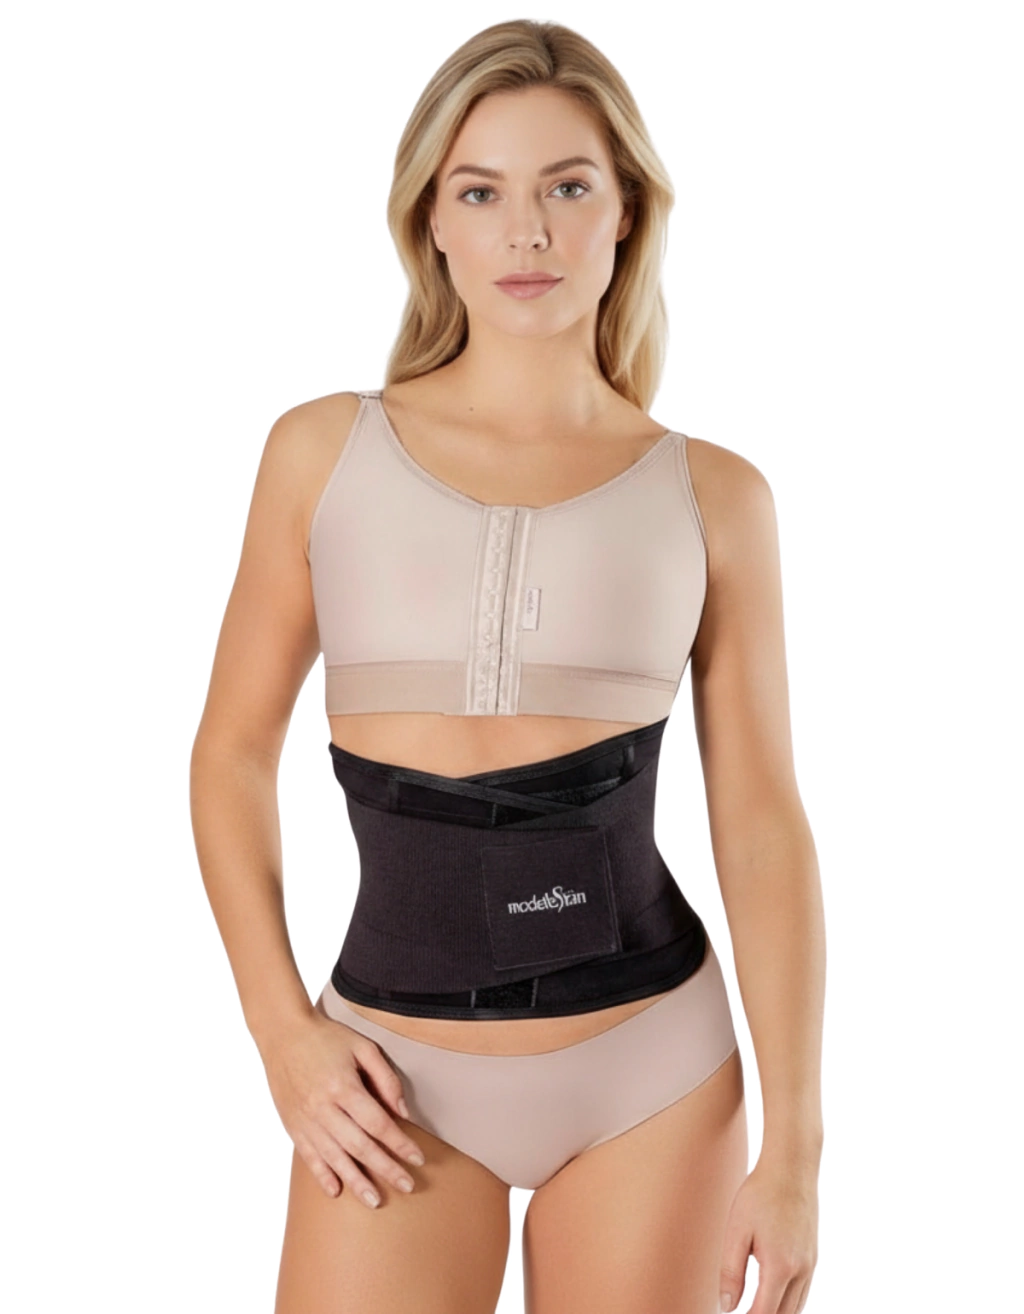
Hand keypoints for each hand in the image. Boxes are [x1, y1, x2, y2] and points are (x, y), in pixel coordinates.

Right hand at [260, 1010, 425, 1207]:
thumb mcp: (363, 1047)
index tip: (417, 1158)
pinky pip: (308, 1156)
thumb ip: (385, 1078)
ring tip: (375, 1201)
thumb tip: (403, 1112)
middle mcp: (323, 1108)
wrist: (283, 1034)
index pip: (378, 1123)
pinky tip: (336, 1191)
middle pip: (360, 1146)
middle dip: (386, 1169)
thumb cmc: (326, 1038)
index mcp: (343, 1086)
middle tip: (407, 1186)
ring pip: (335, 1158)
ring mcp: (306, 1119)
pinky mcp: (292, 1125)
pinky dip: (322, 1175)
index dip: (399, 1143)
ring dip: (356, 1181)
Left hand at [718, 1158, 818, 1312]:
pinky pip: (803, 1291)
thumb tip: (727, 1306)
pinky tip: (773, 1297)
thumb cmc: (760, 1194)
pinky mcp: (813, 1256)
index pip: (764, 1313)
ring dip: (777, 1313)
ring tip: (755, 1309)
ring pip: (797, 1307)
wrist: (791, 1167)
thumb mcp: (737, 1231)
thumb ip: (731, 1272)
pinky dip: (789, 1302)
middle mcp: (801, 1270)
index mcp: (780, 1266)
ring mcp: (811, 1264)